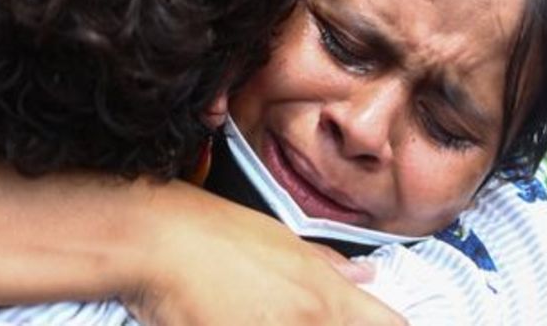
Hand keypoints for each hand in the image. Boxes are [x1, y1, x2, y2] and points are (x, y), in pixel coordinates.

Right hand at [123, 183, 403, 325]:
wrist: (156, 241)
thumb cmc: (212, 230)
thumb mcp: (281, 237)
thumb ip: (329, 265)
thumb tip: (366, 276)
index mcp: (324, 294)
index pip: (389, 325)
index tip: (375, 323)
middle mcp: (307, 321)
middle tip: (297, 314)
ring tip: (261, 313)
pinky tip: (240, 320)